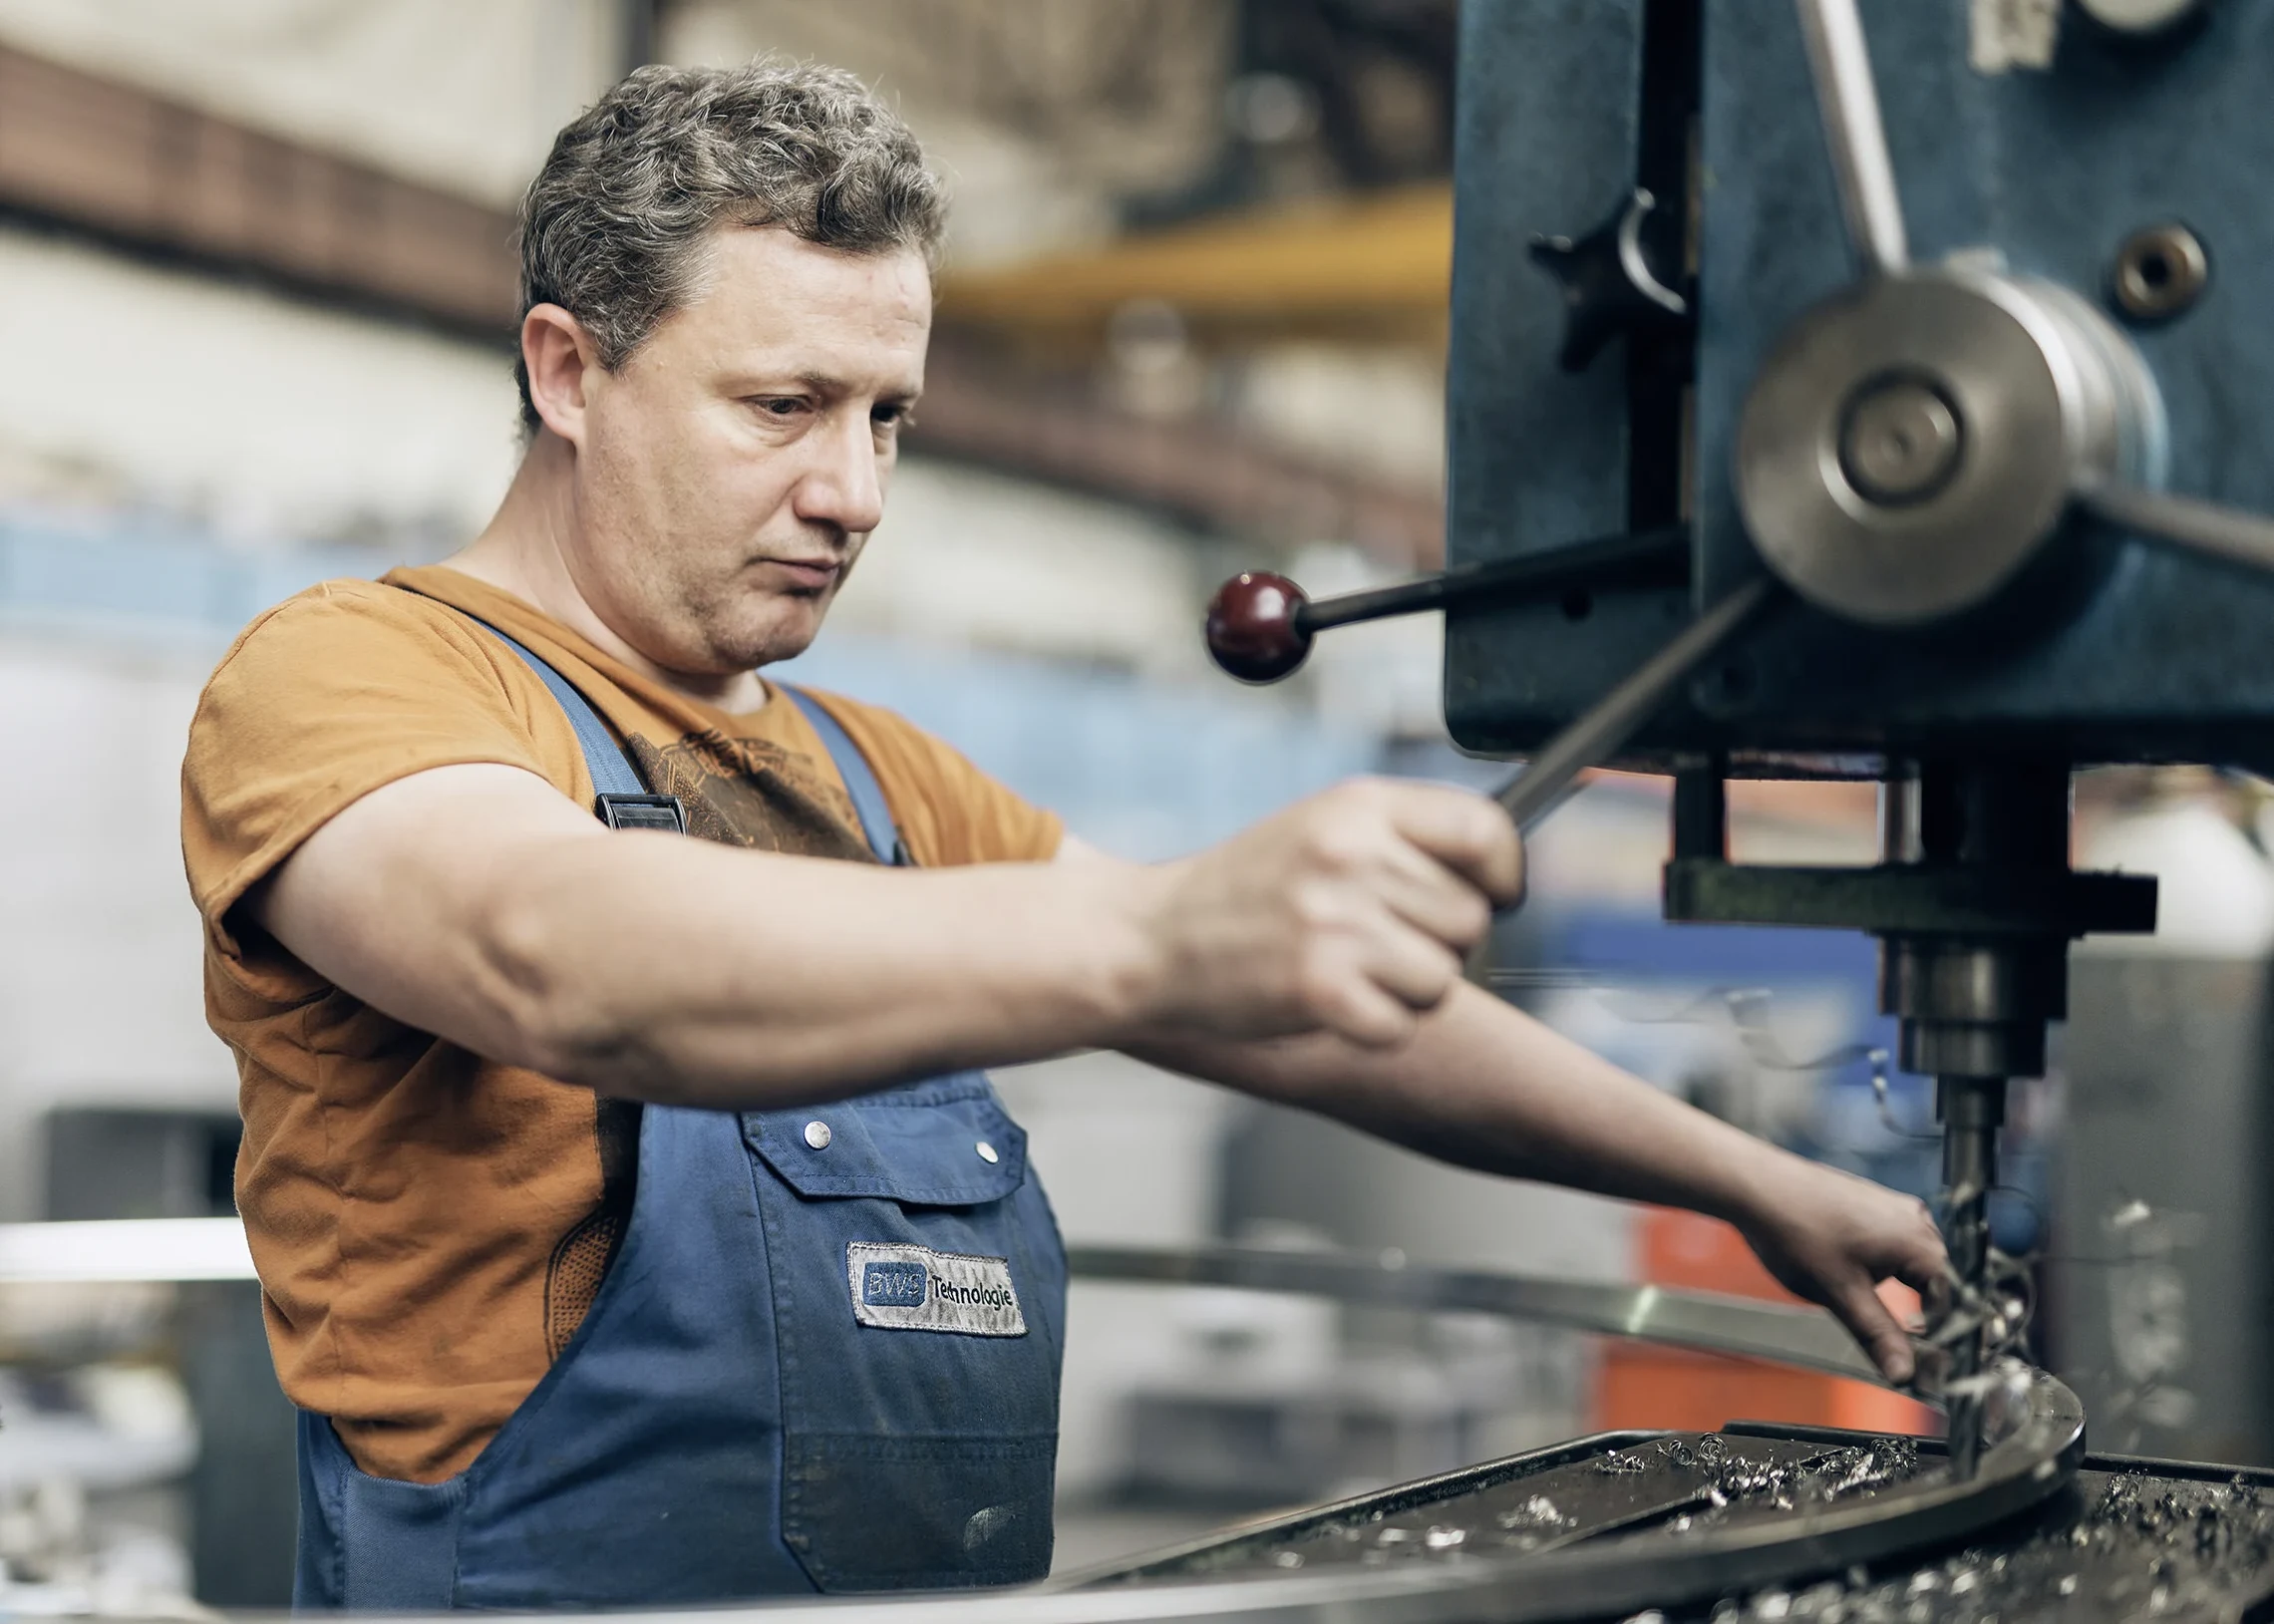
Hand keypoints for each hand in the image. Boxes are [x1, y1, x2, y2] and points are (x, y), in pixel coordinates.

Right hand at [1132, 778, 1523, 1048]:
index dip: (1505, 873)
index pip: (1485, 830)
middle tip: (1377, 943)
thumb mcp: (1323, 827)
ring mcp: (1333, 923)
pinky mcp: (1318, 989)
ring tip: (1348, 970)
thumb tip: (1504, 873)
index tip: (1495, 895)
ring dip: (1406, 991)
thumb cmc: (1248, 890)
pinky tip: (1328, 1004)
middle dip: (1438, 943)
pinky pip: (1401, 1026)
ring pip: (1441, 978)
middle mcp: (1350, 856)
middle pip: (1469, 919)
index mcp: (1358, 806)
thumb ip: (1405, 838)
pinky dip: (1372, 1028)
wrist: (1150, 938)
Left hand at [1733, 1158, 1946, 1384]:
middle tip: (1906, 1348)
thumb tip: (1907, 1375)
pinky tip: (1864, 1283)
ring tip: (1885, 1320)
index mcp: (1919, 1242)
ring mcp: (1894, 1208)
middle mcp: (1916, 1220)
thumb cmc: (1797, 1234)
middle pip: (1939, 1281)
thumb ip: (1879, 1336)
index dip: (1943, 1335)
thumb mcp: (1841, 1295)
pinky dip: (1889, 1270)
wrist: (1758, 1189)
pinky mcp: (1873, 1205)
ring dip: (1908, 1292)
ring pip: (1916, 1263)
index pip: (1955, 1300)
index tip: (1928, 1364)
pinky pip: (1896, 1245)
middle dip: (1928, 1315)